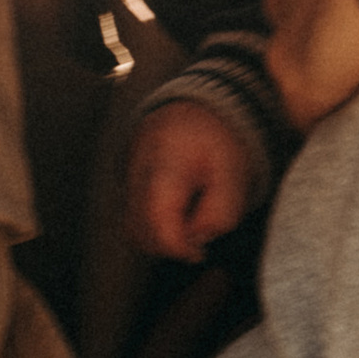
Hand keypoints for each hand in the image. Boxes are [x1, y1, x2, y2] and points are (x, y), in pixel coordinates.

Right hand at [128, 99, 257, 260]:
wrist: (195, 106)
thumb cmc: (217, 140)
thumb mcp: (234, 175)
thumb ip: (220, 213)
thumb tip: (196, 238)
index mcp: (167, 166)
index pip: (158, 224)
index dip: (178, 247)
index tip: (198, 251)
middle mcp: (138, 171)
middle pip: (139, 231)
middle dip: (169, 245)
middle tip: (196, 235)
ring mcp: (127, 176)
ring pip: (131, 228)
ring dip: (159, 238)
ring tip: (187, 220)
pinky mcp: (124, 181)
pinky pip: (131, 216)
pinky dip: (151, 226)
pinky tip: (174, 212)